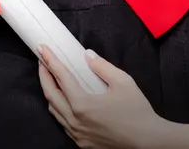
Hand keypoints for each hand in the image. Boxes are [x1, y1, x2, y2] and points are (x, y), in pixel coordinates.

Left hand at [38, 45, 161, 148]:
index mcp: (82, 104)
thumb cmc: (136, 111)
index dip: (51, 61)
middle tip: (43, 62)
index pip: (61, 78)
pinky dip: (60, 109)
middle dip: (44, 76)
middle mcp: (74, 120)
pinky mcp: (81, 142)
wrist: (146, 140)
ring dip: (50, 93)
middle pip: (50, 95)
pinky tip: (66, 102)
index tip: (43, 50)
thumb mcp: (124, 82)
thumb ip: (103, 67)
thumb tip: (88, 55)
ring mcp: (76, 133)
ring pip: (54, 111)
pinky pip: (63, 123)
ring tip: (52, 80)